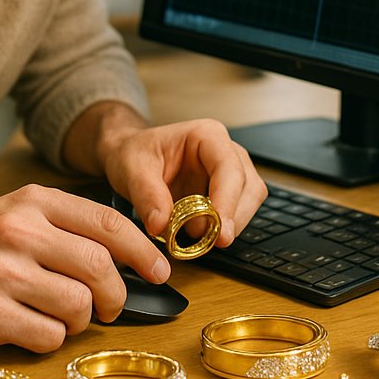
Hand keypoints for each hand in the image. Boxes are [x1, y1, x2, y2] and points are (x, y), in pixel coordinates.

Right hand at [0, 184, 169, 351]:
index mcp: (31, 201)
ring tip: (64, 317)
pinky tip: (33, 329)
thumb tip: (128, 253)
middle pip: (100, 267)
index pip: (107, 223)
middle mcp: (19, 232)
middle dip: (117, 294)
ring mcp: (2, 273)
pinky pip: (49, 337)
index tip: (160, 270)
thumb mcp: (15, 215)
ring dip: (82, 320)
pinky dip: (52, 340)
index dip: (143, 250)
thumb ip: (65, 225)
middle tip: (112, 307)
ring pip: (79, 306)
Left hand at [76, 107, 266, 248]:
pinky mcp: (226, 194)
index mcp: (207, 136)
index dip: (228, 201)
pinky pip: (235, 216)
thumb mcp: (132, 169)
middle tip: (207, 242)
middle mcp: (226, 152)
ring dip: (227, 227)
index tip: (220, 231)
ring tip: (194, 237)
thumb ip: (146, 195)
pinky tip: (197, 235)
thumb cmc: (135, 154)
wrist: (130, 157)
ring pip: (248, 204)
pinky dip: (220, 230)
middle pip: (248, 188)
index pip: (229, 168)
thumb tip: (161, 225)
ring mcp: (230, 174)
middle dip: (232, 218)